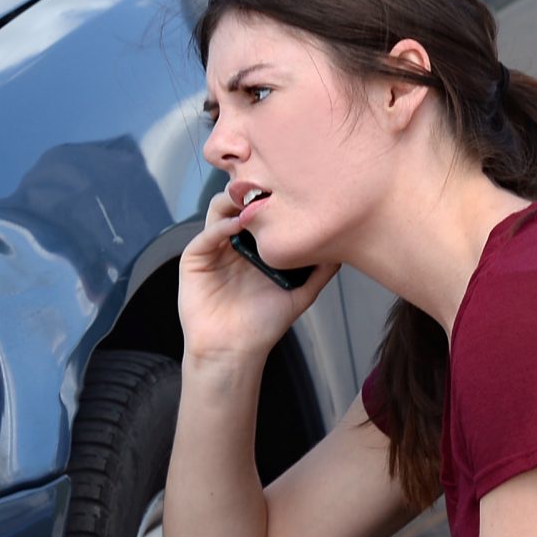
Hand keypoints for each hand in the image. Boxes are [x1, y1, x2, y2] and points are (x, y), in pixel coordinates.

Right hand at [179, 187, 336, 364]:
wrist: (235, 350)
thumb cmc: (264, 325)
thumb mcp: (300, 294)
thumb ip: (320, 272)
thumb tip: (341, 250)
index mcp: (256, 246)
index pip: (261, 210)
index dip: (272, 197)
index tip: (290, 189)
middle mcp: (234, 242)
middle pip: (239, 203)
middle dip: (252, 191)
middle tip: (269, 186)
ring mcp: (213, 248)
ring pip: (219, 211)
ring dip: (234, 202)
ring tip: (252, 203)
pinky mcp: (195, 259)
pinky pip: (206, 235)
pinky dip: (220, 226)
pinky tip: (236, 227)